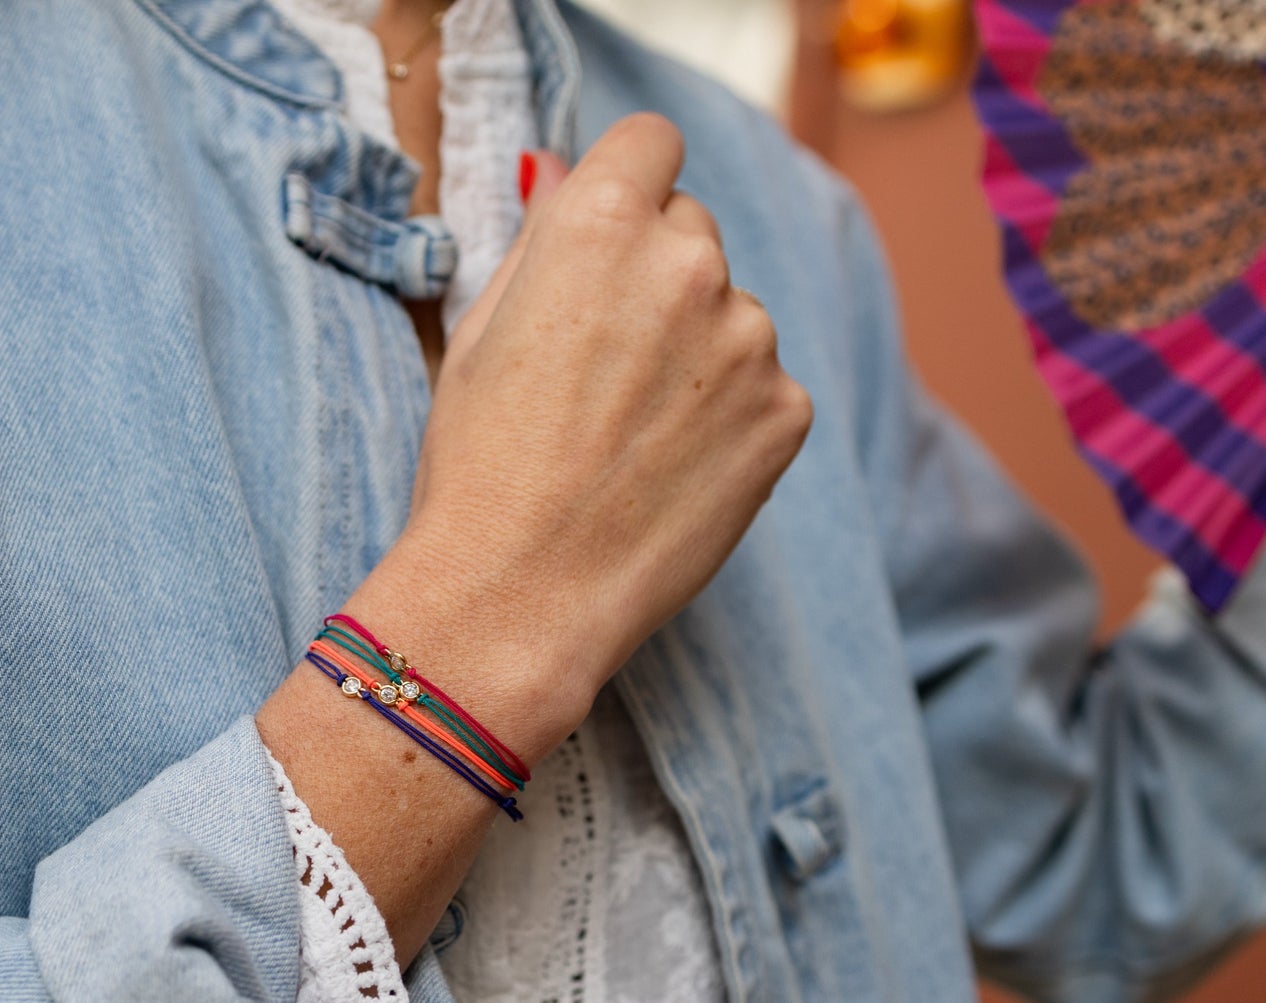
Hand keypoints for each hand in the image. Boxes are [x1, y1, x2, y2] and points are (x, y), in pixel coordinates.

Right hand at [357, 113, 812, 761]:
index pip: (651, 143)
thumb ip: (542, 241)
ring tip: (636, 440)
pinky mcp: (786, 413)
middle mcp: (688, 262)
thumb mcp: (482, 334)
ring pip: (734, 317)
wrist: (521, 596)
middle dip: (659, 280)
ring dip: (701, 355)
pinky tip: (675, 474)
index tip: (620, 235)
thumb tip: (568, 176)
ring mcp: (749, 340)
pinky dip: (732, 420)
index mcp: (601, 224)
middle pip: (693, 232)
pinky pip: (766, 389)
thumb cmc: (479, 469)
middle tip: (608, 372)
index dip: (632, 186)